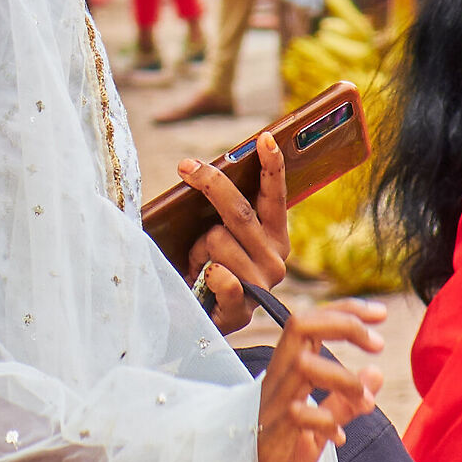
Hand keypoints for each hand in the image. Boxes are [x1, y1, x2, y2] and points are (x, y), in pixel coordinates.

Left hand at [180, 133, 289, 333]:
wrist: (202, 323)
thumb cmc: (210, 272)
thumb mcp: (223, 238)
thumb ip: (228, 214)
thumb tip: (206, 174)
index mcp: (275, 237)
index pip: (276, 197)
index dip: (271, 166)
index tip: (265, 138)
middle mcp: (275, 257)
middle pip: (239, 211)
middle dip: (210, 183)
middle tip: (186, 167)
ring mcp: (261, 283)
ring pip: (218, 240)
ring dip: (197, 249)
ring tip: (198, 267)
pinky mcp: (244, 308)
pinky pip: (222, 277)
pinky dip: (210, 274)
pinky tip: (208, 280)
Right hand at [256, 300, 387, 461]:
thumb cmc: (279, 456)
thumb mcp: (321, 426)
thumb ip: (345, 400)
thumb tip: (376, 372)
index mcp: (288, 371)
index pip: (312, 322)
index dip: (345, 309)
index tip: (381, 313)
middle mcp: (277, 378)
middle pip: (301, 325)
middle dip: (344, 324)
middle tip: (378, 344)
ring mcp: (271, 403)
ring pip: (302, 363)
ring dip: (342, 378)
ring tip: (364, 401)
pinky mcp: (269, 432)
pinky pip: (298, 413)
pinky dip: (326, 422)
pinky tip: (338, 439)